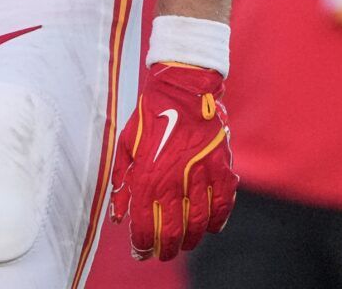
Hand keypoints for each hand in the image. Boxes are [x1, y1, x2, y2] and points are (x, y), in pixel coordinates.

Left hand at [110, 63, 237, 259]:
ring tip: (185, 244)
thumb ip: (121, 184)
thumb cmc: (151, 115)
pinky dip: (217, 221)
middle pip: (173, 232)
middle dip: (167, 249)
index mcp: (148, 177)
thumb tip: (118, 216)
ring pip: (199, 224)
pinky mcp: (222, 170)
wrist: (184, 88)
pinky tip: (210, 226)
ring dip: (191, 240)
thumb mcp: (125, 146)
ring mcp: (201, 177)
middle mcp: (175, 182)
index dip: (142, 245)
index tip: (140, 252)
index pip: (145, 226)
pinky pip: (223, 206)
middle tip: (163, 254)